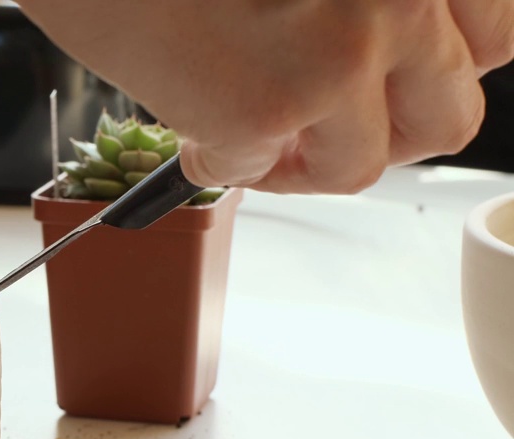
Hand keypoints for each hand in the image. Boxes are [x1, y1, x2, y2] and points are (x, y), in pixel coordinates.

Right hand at [19, 0, 513, 193]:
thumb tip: (371, 63)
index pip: (492, 36)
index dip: (433, 67)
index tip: (386, 75)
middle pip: (447, 114)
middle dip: (377, 132)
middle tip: (316, 122)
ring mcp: (344, 48)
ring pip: (361, 164)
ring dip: (300, 163)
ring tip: (242, 129)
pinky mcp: (265, 104)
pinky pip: (255, 173)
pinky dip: (217, 160)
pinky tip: (186, 119)